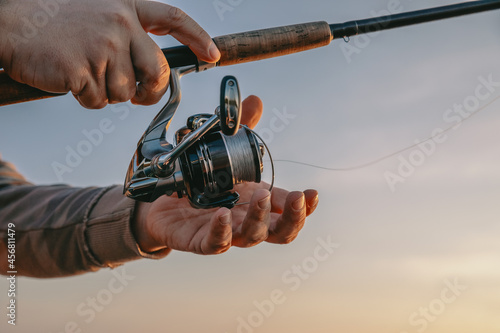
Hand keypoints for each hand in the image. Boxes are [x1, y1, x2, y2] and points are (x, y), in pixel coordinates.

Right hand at [0, 0, 218, 107]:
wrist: (8, 21)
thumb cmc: (52, 20)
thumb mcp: (95, 11)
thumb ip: (125, 33)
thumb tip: (149, 71)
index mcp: (124, 6)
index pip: (172, 17)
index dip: (197, 37)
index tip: (213, 55)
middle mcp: (119, 23)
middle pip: (158, 71)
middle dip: (151, 91)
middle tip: (140, 95)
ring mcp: (101, 46)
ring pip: (125, 92)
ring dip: (107, 92)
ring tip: (83, 72)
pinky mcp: (83, 69)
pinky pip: (97, 100)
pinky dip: (85, 98)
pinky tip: (69, 79)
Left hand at [132, 96, 318, 253]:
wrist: (164, 202)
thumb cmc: (201, 182)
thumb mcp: (222, 152)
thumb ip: (240, 129)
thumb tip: (255, 102)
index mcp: (256, 201)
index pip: (287, 208)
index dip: (304, 205)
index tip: (312, 193)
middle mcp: (246, 220)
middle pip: (280, 231)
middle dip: (293, 217)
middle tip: (296, 199)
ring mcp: (226, 232)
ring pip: (252, 236)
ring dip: (259, 219)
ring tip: (260, 197)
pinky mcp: (200, 240)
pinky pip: (214, 243)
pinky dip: (221, 232)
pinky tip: (222, 215)